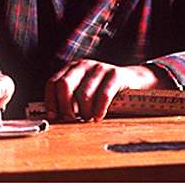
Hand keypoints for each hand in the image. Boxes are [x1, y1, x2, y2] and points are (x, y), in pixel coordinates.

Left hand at [44, 59, 171, 121]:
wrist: (134, 80)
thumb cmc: (104, 89)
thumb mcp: (84, 90)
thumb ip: (70, 99)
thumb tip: (55, 116)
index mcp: (71, 68)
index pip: (53, 82)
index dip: (51, 100)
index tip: (53, 116)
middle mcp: (83, 65)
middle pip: (64, 86)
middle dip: (65, 106)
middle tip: (72, 118)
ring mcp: (99, 68)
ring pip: (83, 94)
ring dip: (84, 112)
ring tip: (88, 118)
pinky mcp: (115, 74)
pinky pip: (103, 96)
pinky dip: (98, 110)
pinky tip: (98, 117)